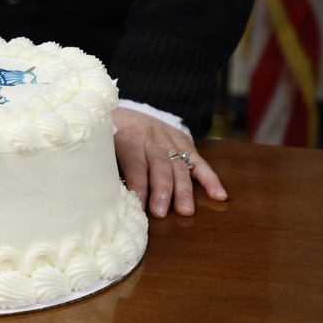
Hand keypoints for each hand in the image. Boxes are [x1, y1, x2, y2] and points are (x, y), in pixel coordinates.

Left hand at [112, 107, 226, 217]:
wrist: (127, 110)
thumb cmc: (112, 134)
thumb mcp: (104, 143)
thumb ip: (108, 163)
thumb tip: (106, 193)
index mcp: (129, 137)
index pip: (135, 162)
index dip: (137, 184)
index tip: (138, 205)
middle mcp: (152, 138)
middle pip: (160, 165)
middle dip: (162, 190)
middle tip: (161, 212)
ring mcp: (170, 140)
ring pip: (179, 165)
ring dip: (184, 190)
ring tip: (186, 210)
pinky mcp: (184, 143)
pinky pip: (199, 162)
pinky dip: (210, 179)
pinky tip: (219, 195)